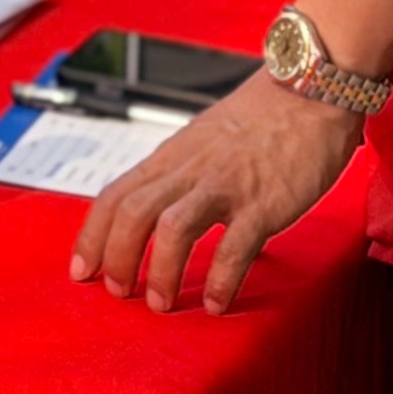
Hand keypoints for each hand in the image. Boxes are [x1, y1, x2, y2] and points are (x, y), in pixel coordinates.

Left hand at [71, 73, 357, 312]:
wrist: (311, 89)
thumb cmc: (262, 117)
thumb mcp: (203, 140)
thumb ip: (180, 173)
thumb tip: (161, 214)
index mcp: (171, 156)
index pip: (115, 195)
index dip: (91, 236)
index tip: (80, 271)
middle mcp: (190, 169)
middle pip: (133, 213)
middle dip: (116, 257)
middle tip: (117, 293)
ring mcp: (226, 185)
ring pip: (172, 226)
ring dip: (161, 270)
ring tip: (160, 304)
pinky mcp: (265, 202)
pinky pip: (236, 245)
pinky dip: (222, 278)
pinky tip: (217, 303)